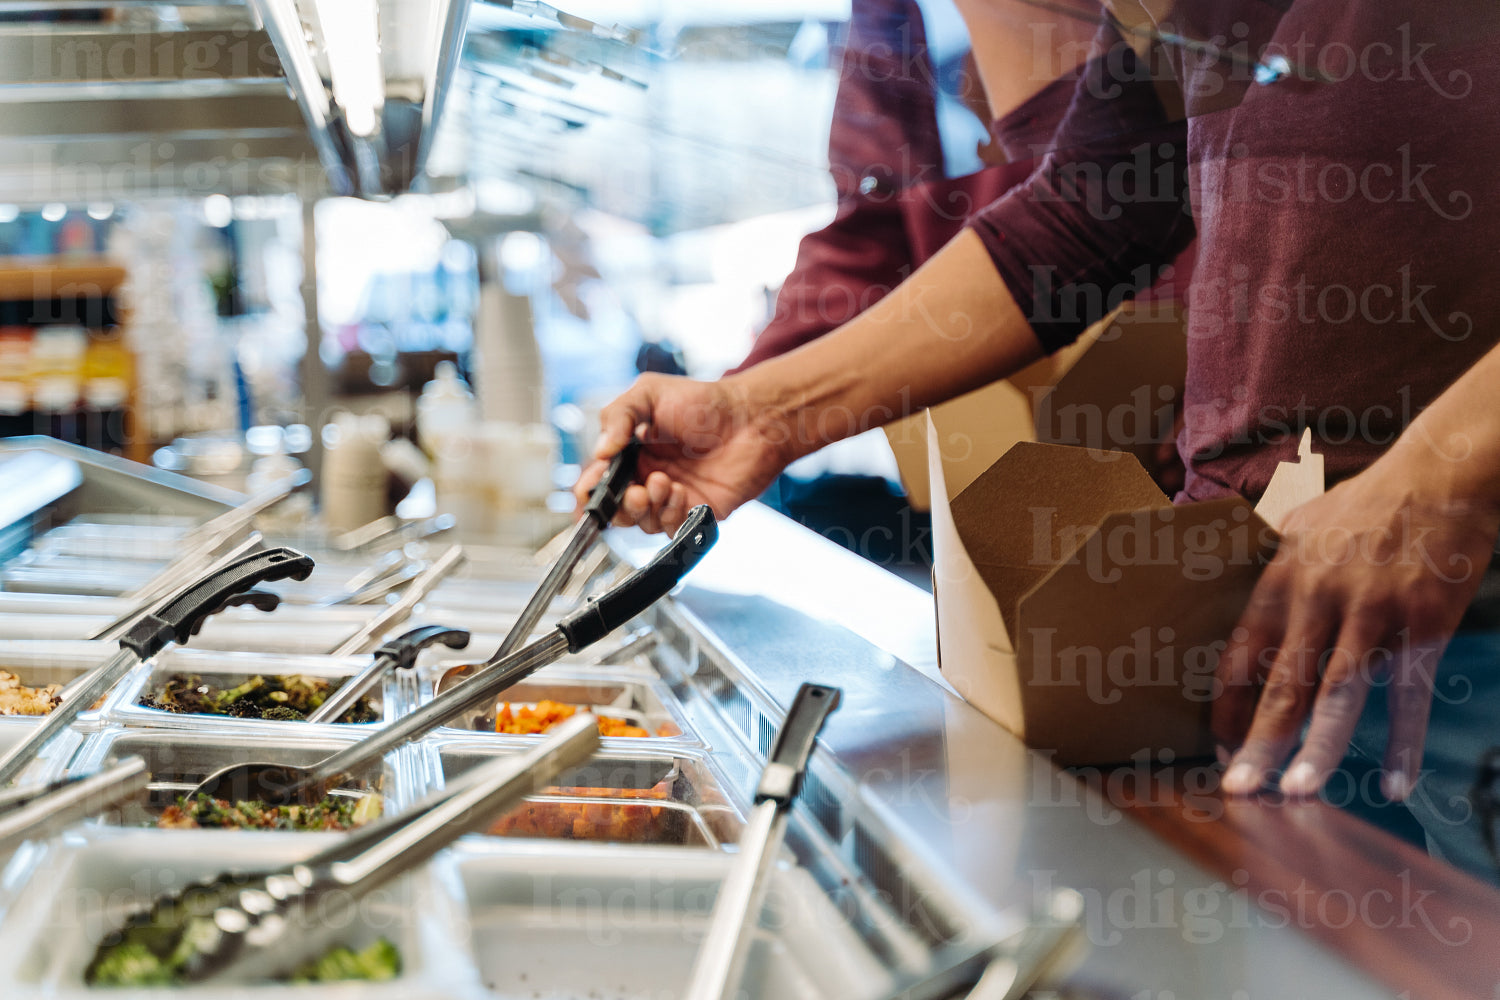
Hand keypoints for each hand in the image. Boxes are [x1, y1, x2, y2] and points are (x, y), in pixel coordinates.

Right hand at [573, 373, 798, 534]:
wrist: (752, 418)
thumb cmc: (705, 402)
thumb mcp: (650, 394)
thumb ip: (617, 416)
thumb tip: (599, 451)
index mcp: (632, 453)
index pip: (599, 480)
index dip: (590, 489)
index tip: (591, 488)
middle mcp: (648, 478)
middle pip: (617, 510)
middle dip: (618, 506)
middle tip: (632, 491)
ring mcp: (672, 498)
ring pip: (642, 522)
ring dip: (647, 507)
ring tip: (663, 482)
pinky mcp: (695, 513)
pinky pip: (671, 529)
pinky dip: (670, 514)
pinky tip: (681, 491)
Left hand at [1215, 446, 1499, 800]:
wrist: (1444, 474)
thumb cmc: (1368, 503)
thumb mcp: (1300, 522)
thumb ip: (1271, 568)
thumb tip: (1236, 596)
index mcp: (1281, 579)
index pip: (1241, 655)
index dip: (1228, 707)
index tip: (1220, 749)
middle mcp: (1318, 598)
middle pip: (1282, 683)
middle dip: (1258, 743)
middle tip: (1237, 792)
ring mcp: (1372, 611)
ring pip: (1337, 693)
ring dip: (1318, 749)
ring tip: (1297, 794)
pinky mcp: (1424, 622)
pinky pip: (1410, 694)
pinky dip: (1406, 743)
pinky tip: (1397, 786)